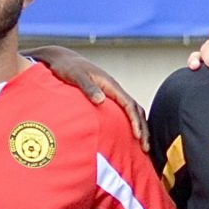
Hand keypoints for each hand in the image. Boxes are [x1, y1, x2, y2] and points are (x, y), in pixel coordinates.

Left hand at [32, 45, 148, 146]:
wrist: (63, 60)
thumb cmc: (68, 68)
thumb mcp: (76, 76)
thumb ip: (88, 87)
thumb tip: (101, 100)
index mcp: (110, 85)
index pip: (129, 105)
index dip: (135, 121)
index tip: (138, 137)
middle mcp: (114, 89)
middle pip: (136, 110)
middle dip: (143, 129)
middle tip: (146, 149)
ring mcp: (111, 94)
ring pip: (132, 111)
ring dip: (140, 127)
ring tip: (143, 147)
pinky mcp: (107, 98)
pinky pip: (124, 112)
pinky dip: (131, 124)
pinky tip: (129, 137)